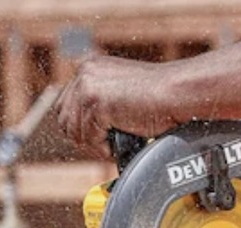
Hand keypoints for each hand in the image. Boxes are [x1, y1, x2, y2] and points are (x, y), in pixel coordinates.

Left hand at [56, 55, 177, 158]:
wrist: (176, 93)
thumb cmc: (160, 96)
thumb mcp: (123, 92)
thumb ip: (103, 100)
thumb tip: (84, 127)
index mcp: (90, 68)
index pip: (65, 105)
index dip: (80, 126)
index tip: (97, 137)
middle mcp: (85, 73)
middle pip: (64, 119)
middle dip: (83, 136)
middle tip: (105, 144)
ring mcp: (88, 87)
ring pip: (74, 131)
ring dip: (94, 143)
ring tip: (115, 143)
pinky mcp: (95, 103)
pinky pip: (89, 137)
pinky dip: (103, 147)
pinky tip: (120, 141)